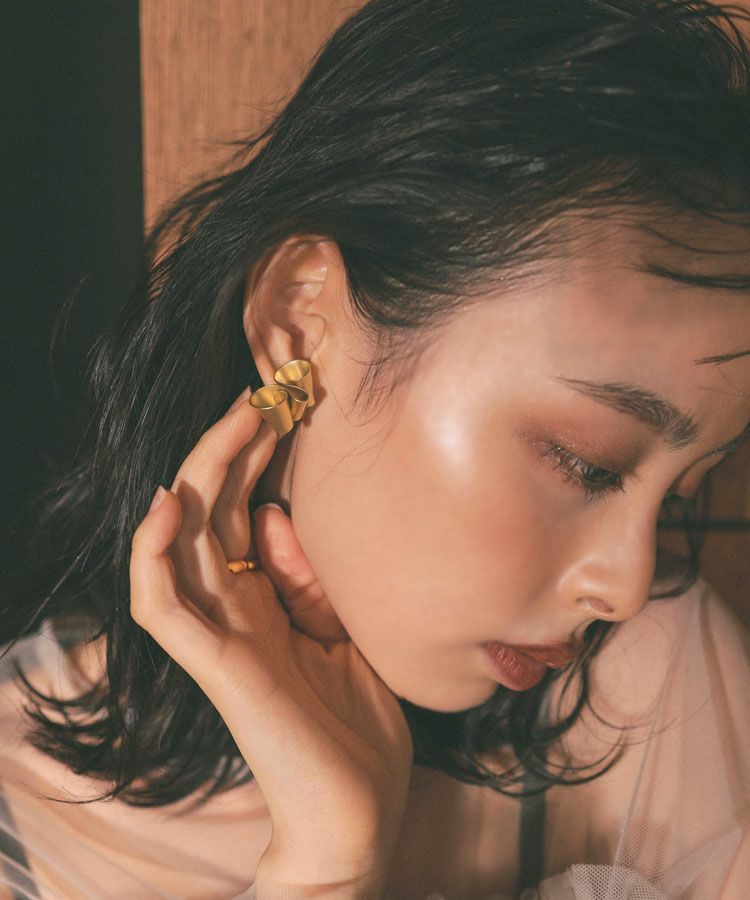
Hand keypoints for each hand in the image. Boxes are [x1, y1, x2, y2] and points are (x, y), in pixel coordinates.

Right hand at [129, 387, 412, 893]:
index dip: (258, 456)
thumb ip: (307, 581)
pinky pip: (163, 604)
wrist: (359, 812)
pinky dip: (154, 553)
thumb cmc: (355, 728)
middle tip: (270, 388)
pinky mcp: (215, 666)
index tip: (289, 403)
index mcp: (264, 600)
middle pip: (215, 508)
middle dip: (236, 445)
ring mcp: (219, 635)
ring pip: (183, 539)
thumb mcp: (345, 634)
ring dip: (202, 473)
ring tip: (236, 416)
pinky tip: (169, 502)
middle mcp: (233, 609)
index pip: (244, 510)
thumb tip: (276, 516)